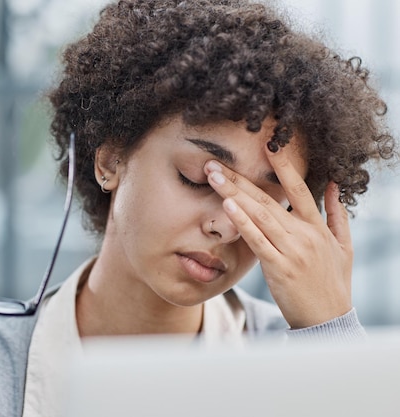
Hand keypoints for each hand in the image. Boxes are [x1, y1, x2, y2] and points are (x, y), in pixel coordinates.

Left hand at [205, 147, 352, 328]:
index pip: (298, 188)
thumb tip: (334, 184)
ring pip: (259, 216)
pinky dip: (243, 223)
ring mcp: (291, 250)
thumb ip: (337, 213)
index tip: (266, 145)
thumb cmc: (334, 282)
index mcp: (316, 227)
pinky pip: (257, 241)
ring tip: (214, 177)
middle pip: (267, 199)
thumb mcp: (343, 246)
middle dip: (239, 179)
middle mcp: (303, 234)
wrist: (328, 319)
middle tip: (214, 162)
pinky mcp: (279, 268)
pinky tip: (228, 207)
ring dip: (234, 194)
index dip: (283, 166)